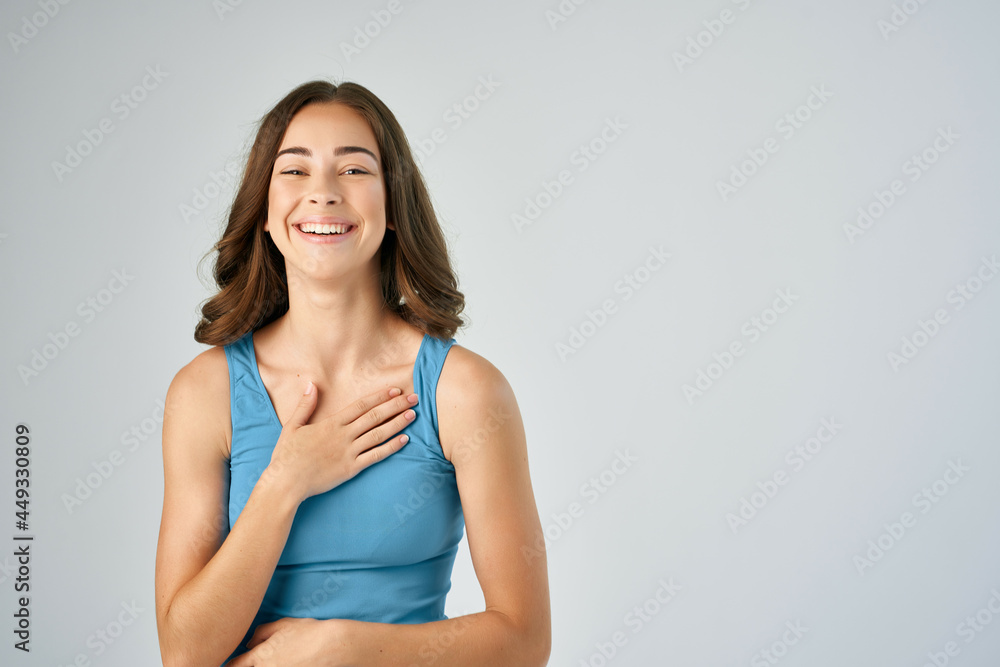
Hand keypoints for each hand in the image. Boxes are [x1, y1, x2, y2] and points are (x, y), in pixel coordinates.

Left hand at [224, 617, 352, 666]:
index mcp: (260, 657)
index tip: (225, 663)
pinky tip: (282, 662)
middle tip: (245, 663)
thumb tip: (248, 642)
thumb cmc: (308, 632)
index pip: (234, 666)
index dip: (228, 665)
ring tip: (269, 660)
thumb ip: (261, 633)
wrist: (331, 645)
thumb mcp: (283, 625)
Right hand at [264, 384, 417, 502]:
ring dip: (398, 423)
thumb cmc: (287, 455)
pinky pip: (375, 456)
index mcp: (331, 424)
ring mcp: (348, 452)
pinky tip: (404, 440)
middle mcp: (343, 436)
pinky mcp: (351, 469)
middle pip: (375, 417)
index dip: (380, 396)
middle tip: (414, 398)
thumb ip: (305, 405)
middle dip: (396, 406)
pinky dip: (391, 447)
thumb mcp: (292, 426)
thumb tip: (311, 384)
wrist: (286, 482)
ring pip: (379, 434)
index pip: (361, 406)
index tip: (396, 389)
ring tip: (413, 415)